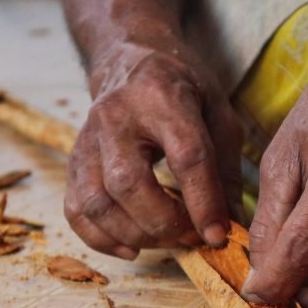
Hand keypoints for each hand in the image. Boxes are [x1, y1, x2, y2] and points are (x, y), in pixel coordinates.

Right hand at [65, 38, 243, 258]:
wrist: (129, 59)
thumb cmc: (181, 88)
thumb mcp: (218, 113)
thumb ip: (226, 170)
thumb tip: (233, 227)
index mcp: (162, 96)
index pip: (185, 156)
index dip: (203, 202)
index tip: (219, 235)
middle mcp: (116, 116)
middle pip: (128, 184)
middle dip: (163, 223)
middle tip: (191, 236)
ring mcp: (87, 139)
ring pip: (96, 202)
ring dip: (134, 234)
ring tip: (167, 240)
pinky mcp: (74, 160)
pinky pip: (76, 210)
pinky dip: (101, 239)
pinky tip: (132, 247)